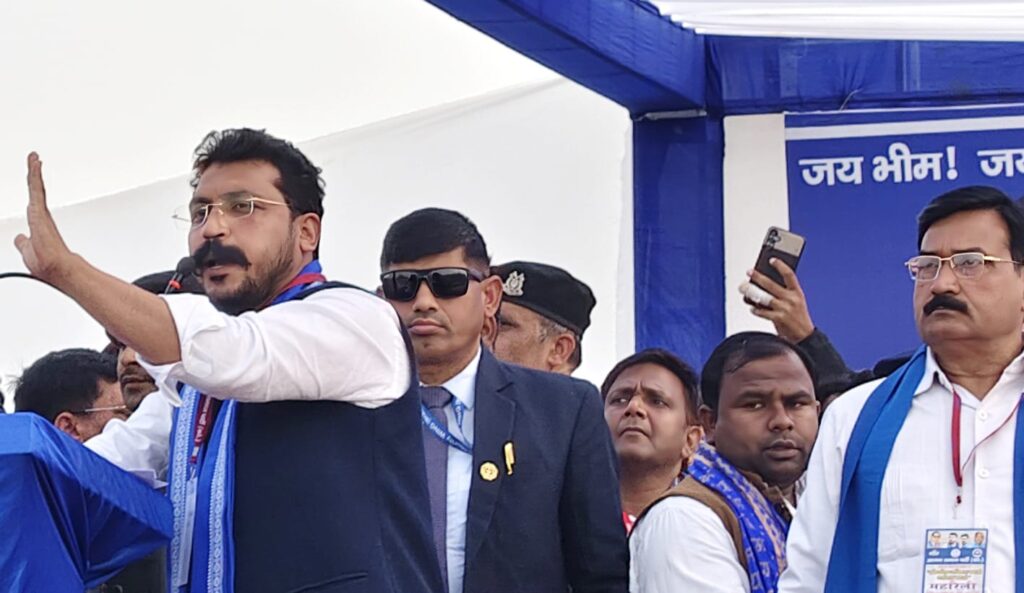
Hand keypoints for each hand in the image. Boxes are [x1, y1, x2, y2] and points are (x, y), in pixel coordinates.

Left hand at [14, 153, 74, 283]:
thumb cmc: (47, 264)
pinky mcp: (41, 211)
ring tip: (33, 157)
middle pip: (35, 190)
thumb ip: (23, 243)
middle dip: (33, 174)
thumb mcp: (28, 252)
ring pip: (35, 187)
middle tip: (34, 158)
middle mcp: (41, 215)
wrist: (58, 269)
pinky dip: (34, 175)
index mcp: (39, 223)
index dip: (33, 188)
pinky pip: (36, 189)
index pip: (34, 200)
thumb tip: (19, 238)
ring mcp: (42, 212)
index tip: (34, 177)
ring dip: (33, 171)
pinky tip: (34, 164)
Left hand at [745, 258, 814, 342]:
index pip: (789, 275)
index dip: (780, 266)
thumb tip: (765, 284)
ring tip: (744, 288)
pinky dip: (755, 309)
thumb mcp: (796, 302)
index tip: (771, 260)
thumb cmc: (798, 317)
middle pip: (771, 284)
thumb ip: (784, 293)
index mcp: (797, 293)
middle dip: (758, 277)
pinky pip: (762, 312)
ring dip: (752, 292)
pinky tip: (752, 307)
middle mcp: (791, 299)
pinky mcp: (779, 319)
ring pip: (764, 297)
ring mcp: (785, 309)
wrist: (804, 336)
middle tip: (749, 272)